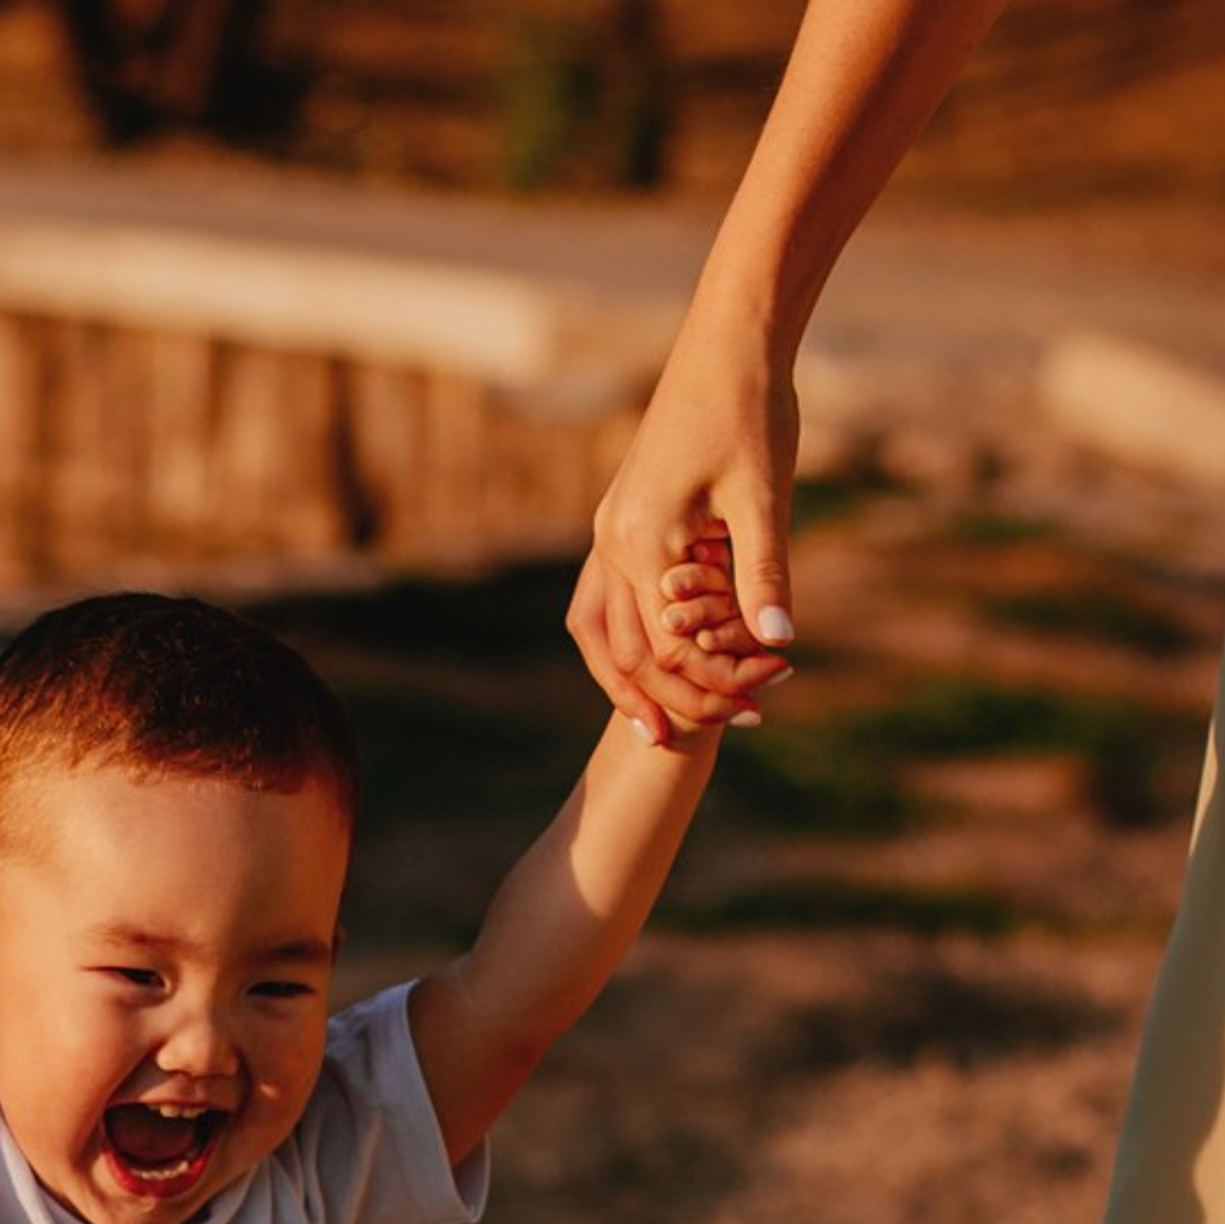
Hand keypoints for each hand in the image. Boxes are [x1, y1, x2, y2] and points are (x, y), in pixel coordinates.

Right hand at [568, 312, 799, 741]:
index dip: (712, 685)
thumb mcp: (764, 495)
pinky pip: (610, 601)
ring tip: (671, 721)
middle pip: (627, 655)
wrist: (728, 338)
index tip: (760, 706)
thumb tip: (781, 644)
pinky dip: (634, 639)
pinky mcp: (622, 518)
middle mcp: (610, 543)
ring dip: (638, 680)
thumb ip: (766, 572)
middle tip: (731, 724)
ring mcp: (608, 532)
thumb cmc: (751, 407)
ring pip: (603, 633)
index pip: (667, 650)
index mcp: (640, 543)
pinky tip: (670, 654)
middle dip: (677, 696)